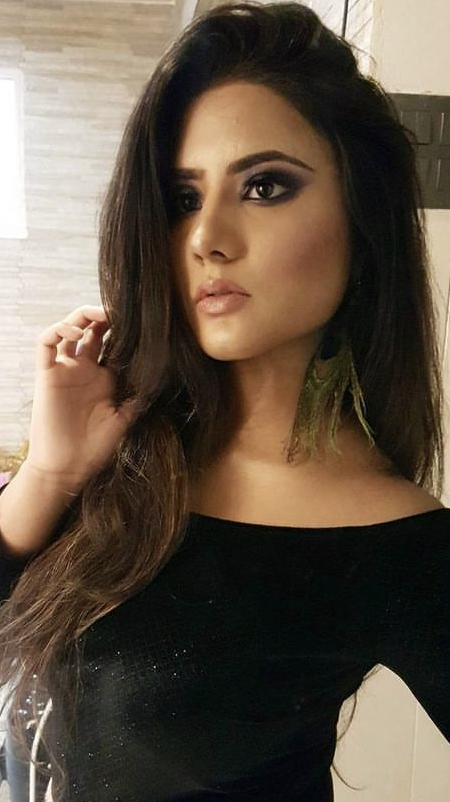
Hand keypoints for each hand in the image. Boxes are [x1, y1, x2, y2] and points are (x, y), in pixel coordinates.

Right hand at [25, 305, 136, 491]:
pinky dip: (57, 330)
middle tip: (121, 311)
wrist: (68, 468)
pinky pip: (45, 344)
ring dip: (81, 316)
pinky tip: (74, 331)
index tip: (140, 322)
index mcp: (104, 378)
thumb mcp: (125, 419)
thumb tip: (162, 378)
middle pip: (92, 331)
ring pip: (68, 330)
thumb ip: (139, 398)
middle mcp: (84, 370)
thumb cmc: (96, 448)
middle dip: (104, 317)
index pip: (113, 344)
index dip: (123, 331)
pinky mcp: (47, 375)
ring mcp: (65, 370)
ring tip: (99, 314)